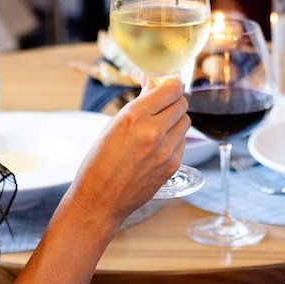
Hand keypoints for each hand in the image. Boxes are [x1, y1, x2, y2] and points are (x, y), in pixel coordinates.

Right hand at [66, 78, 189, 228]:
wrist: (99, 201)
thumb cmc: (98, 162)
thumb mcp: (113, 125)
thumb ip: (138, 104)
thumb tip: (152, 82)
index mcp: (135, 117)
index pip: (171, 88)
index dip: (170, 84)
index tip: (165, 84)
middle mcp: (154, 132)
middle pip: (182, 103)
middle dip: (172, 100)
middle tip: (160, 105)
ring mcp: (165, 151)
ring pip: (186, 122)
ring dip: (175, 119)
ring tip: (159, 126)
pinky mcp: (172, 167)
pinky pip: (182, 142)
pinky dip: (174, 139)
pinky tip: (158, 145)